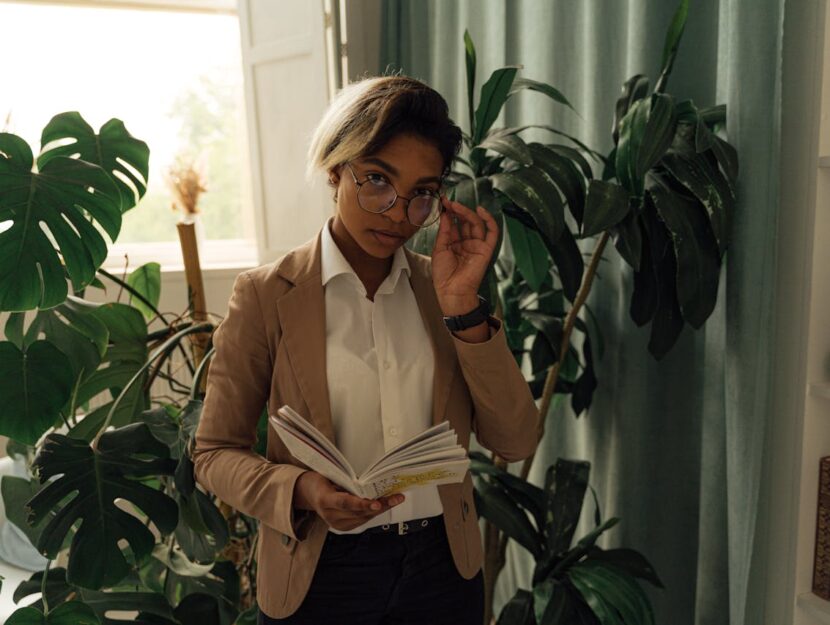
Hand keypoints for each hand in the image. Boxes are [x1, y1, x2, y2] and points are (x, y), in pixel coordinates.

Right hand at [292, 470, 404, 531]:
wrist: (309, 493)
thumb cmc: (320, 480)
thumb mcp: (330, 476)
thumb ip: (346, 483)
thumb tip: (368, 483)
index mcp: (325, 500)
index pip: (346, 503)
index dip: (362, 503)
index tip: (377, 503)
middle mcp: (331, 516)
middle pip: (359, 512)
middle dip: (380, 505)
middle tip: (396, 497)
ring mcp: (337, 524)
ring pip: (364, 517)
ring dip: (381, 508)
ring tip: (396, 498)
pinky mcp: (343, 527)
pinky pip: (363, 519)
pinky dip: (374, 511)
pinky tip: (385, 504)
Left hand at [431, 196, 498, 315]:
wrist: (452, 291)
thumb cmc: (444, 274)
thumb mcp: (439, 249)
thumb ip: (444, 231)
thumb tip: (446, 214)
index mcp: (454, 244)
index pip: (453, 224)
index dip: (449, 213)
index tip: (442, 201)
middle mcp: (466, 243)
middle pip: (465, 222)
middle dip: (457, 210)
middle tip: (448, 202)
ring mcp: (477, 245)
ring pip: (476, 224)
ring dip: (466, 213)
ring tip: (455, 205)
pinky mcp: (486, 249)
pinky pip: (492, 232)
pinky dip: (489, 220)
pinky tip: (480, 210)